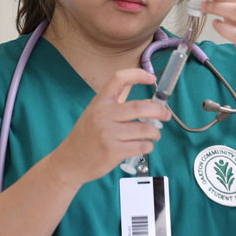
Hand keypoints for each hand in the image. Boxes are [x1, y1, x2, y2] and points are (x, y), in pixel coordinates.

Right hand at [47, 68, 169, 188]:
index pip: (118, 79)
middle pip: (140, 107)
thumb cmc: (86, 137)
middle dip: (159, 111)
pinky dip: (148, 146)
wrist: (70, 160)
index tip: (151, 78)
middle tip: (165, 115)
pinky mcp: (113, 151)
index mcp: (99, 103)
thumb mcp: (94, 114)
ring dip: (155, 133)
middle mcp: (103, 115)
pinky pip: (142, 146)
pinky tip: (144, 146)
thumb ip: (116, 107)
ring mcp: (108, 134)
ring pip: (145, 129)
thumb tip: (148, 105)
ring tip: (153, 135)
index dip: (137, 75)